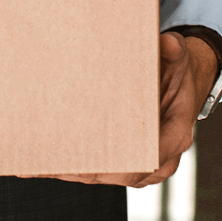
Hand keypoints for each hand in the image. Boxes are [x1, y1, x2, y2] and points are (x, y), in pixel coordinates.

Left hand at [35, 31, 218, 187]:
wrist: (184, 84)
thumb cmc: (178, 72)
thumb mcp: (179, 58)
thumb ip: (174, 51)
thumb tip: (168, 44)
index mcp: (175, 137)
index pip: (141, 162)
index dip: (110, 165)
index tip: (80, 160)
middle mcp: (160, 159)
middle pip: (115, 174)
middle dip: (79, 169)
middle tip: (44, 161)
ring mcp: (144, 165)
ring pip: (104, 176)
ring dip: (71, 170)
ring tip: (36, 162)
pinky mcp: (128, 163)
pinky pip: (101, 170)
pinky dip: (75, 165)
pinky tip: (46, 160)